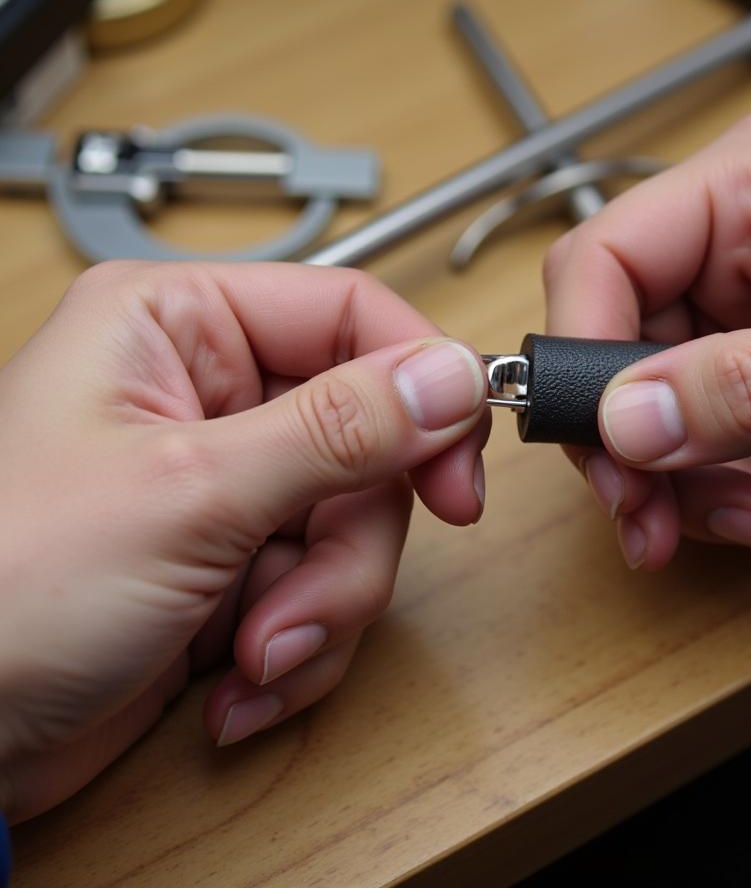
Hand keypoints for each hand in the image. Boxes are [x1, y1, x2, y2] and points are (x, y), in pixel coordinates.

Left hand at [0, 261, 488, 821]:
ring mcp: (230, 482)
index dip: (422, 388)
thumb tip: (451, 375)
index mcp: (180, 325)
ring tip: (255, 654)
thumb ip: (339, 428)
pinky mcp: (239, 559)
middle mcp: (212, 394)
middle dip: (348, 543)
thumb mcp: (192, 494)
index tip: (457, 470)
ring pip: (355, 524)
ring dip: (322, 605)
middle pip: (369, 439)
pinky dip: (298, 645)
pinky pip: (325, 585)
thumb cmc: (3, 588)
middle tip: (306, 603)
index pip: (352, 316)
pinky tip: (235, 681)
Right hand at [543, 111, 750, 570]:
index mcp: (749, 192)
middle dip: (637, 446)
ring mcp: (749, 334)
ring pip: (655, 420)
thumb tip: (626, 420)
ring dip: (694, 488)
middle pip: (617, 354)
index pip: (607, 258)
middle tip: (653, 516)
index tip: (602, 436)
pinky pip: (707, 459)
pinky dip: (735, 501)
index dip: (583, 348)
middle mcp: (733, 258)